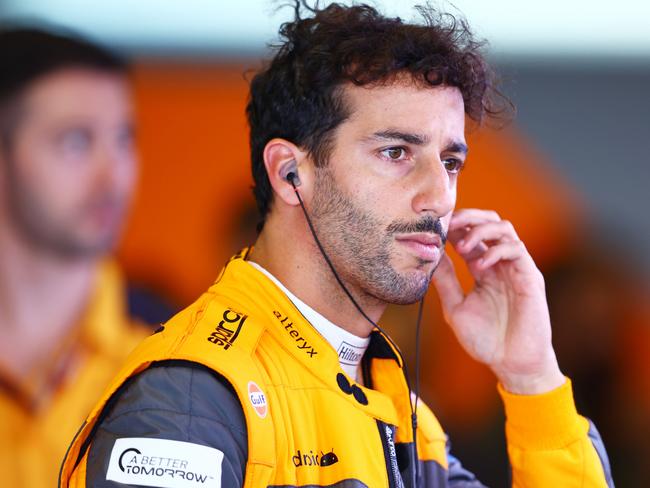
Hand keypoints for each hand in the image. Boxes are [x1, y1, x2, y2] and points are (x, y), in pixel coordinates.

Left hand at [432, 209, 564, 394]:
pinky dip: (496, 250)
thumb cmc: (485, 340)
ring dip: (481, 230)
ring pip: (505, 229)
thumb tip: (431, 256)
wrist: (511, 364)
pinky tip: (480, 265)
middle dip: (469, 216)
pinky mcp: (530, 277)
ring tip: (463, 245)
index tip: (435, 228)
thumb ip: (445, 281)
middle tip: (449, 222)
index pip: (470, 234)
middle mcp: (500, 263)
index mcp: (482, 268)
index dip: (454, 226)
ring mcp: (516, 268)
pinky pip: (516, 250)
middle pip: (489, 222)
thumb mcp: (455, 308)